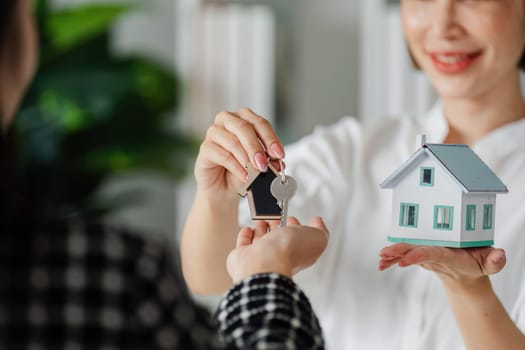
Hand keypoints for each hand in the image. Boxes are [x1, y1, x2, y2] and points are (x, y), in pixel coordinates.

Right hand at [195, 108, 284, 198]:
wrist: (224, 187)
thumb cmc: (241, 169)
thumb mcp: (259, 165)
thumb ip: (269, 161)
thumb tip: (277, 163)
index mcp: (244, 118)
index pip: (260, 123)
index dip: (271, 138)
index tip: (279, 154)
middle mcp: (227, 120)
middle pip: (244, 128)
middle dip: (257, 148)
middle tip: (264, 164)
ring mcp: (214, 132)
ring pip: (233, 141)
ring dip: (246, 159)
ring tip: (255, 172)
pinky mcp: (205, 148)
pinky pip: (223, 155)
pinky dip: (236, 167)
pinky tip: (244, 176)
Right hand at [226, 217, 328, 282]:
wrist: (265, 262)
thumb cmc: (290, 252)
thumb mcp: (318, 238)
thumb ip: (320, 229)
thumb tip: (318, 222)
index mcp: (297, 252)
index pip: (297, 238)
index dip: (296, 227)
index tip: (293, 219)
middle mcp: (278, 255)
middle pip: (278, 238)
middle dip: (277, 225)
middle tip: (275, 217)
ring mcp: (260, 255)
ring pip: (262, 239)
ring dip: (262, 228)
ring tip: (262, 219)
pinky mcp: (243, 255)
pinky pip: (244, 243)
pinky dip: (245, 235)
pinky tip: (248, 229)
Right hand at [379, 243, 505, 286]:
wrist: (467, 266)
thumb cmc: (478, 260)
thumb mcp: (489, 263)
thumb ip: (494, 261)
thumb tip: (500, 256)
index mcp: (447, 249)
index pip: (431, 250)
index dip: (419, 254)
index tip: (407, 259)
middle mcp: (433, 245)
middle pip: (413, 246)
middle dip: (399, 249)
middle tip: (385, 252)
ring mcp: (424, 249)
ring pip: (406, 250)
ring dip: (392, 254)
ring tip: (380, 259)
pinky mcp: (419, 255)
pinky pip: (403, 257)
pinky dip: (392, 261)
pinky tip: (382, 266)